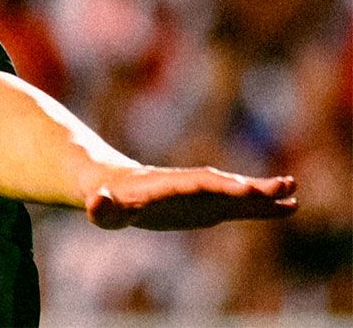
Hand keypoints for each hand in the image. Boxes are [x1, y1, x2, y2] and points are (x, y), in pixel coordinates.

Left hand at [86, 166, 297, 230]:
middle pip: (221, 184)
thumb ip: (101, 208)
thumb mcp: (100, 207)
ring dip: (263, 195)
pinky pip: (238, 206)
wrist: (111, 185)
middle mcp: (187, 186)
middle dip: (250, 186)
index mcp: (163, 185)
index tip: (245, 190)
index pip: (195, 184)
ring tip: (294, 195)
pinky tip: (288, 207)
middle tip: (283, 186)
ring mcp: (199, 196)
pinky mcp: (206, 206)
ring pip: (234, 194)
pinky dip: (261, 207)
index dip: (219, 186)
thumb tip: (97, 204)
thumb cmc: (104, 200)